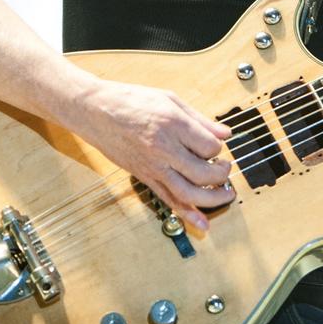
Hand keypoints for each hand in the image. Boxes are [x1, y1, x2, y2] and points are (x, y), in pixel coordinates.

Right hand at [79, 80, 233, 230]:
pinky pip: (168, 200)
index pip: (209, 146)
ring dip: (212, 199)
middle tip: (226, 168)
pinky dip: (187, 214)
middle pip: (203, 173)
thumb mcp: (171, 100)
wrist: (96, 111)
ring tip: (224, 194)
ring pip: (188, 193)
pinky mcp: (144, 178)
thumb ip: (200, 119)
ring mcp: (152, 167)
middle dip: (221, 175)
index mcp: (173, 125)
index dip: (219, 147)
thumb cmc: (131, 100)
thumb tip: (225, 133)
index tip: (216, 144)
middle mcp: (163, 149)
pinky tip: (202, 223)